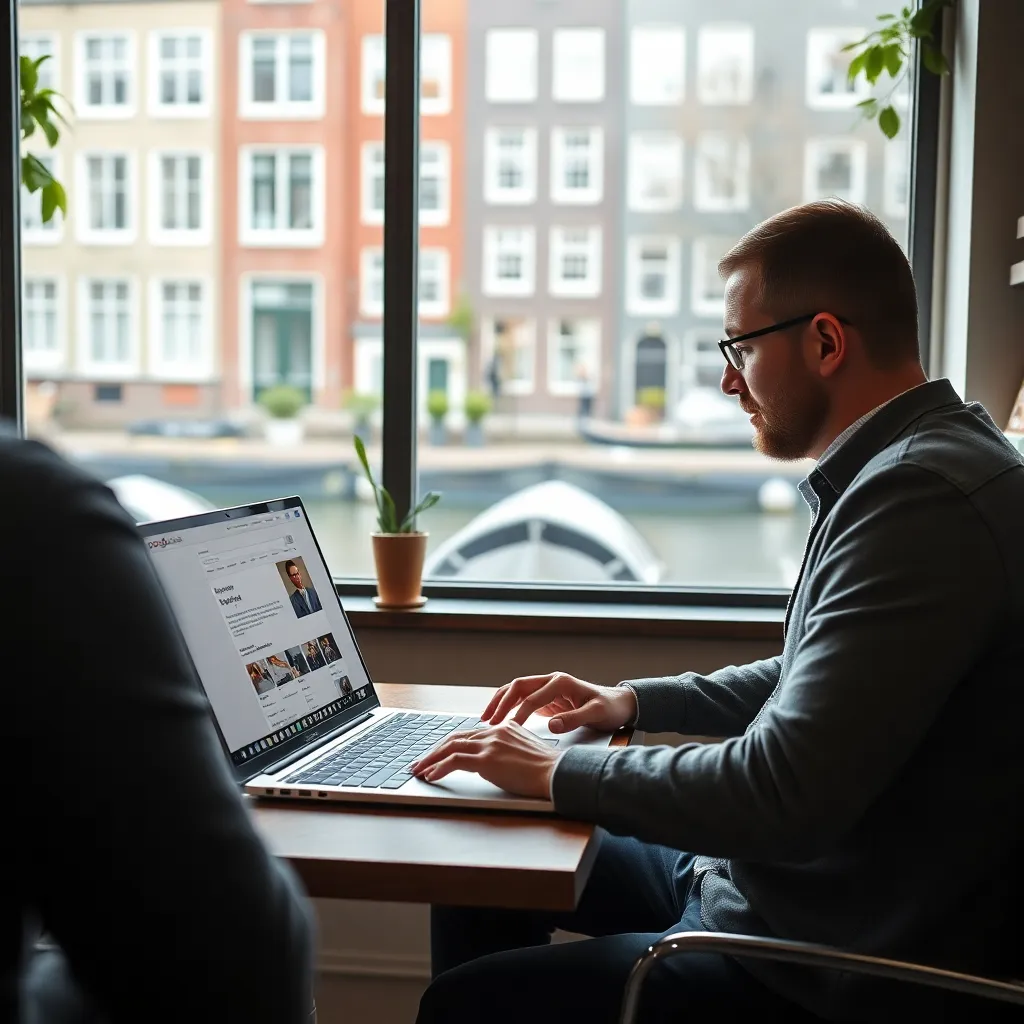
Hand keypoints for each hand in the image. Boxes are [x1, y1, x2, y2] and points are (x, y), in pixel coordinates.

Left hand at [410, 722, 560, 798]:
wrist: (556, 773)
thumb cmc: (546, 769)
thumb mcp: (525, 751)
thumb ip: (507, 749)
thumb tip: (494, 762)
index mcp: (503, 728)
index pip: (469, 734)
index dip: (450, 745)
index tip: (439, 753)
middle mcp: (494, 732)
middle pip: (456, 738)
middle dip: (435, 751)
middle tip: (421, 762)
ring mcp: (489, 744)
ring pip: (450, 747)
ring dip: (431, 760)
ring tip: (419, 770)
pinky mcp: (487, 759)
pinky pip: (455, 761)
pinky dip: (439, 768)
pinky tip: (432, 776)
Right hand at [482, 671, 636, 734]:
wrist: (619, 703)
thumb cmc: (610, 708)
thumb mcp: (596, 714)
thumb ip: (574, 718)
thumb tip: (551, 725)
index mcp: (561, 682)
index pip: (532, 697)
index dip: (519, 712)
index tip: (508, 728)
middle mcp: (551, 681)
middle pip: (518, 686)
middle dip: (501, 702)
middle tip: (488, 720)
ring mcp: (548, 688)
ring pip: (516, 690)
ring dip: (500, 702)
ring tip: (486, 718)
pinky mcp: (547, 698)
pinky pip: (522, 699)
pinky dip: (508, 706)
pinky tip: (500, 718)